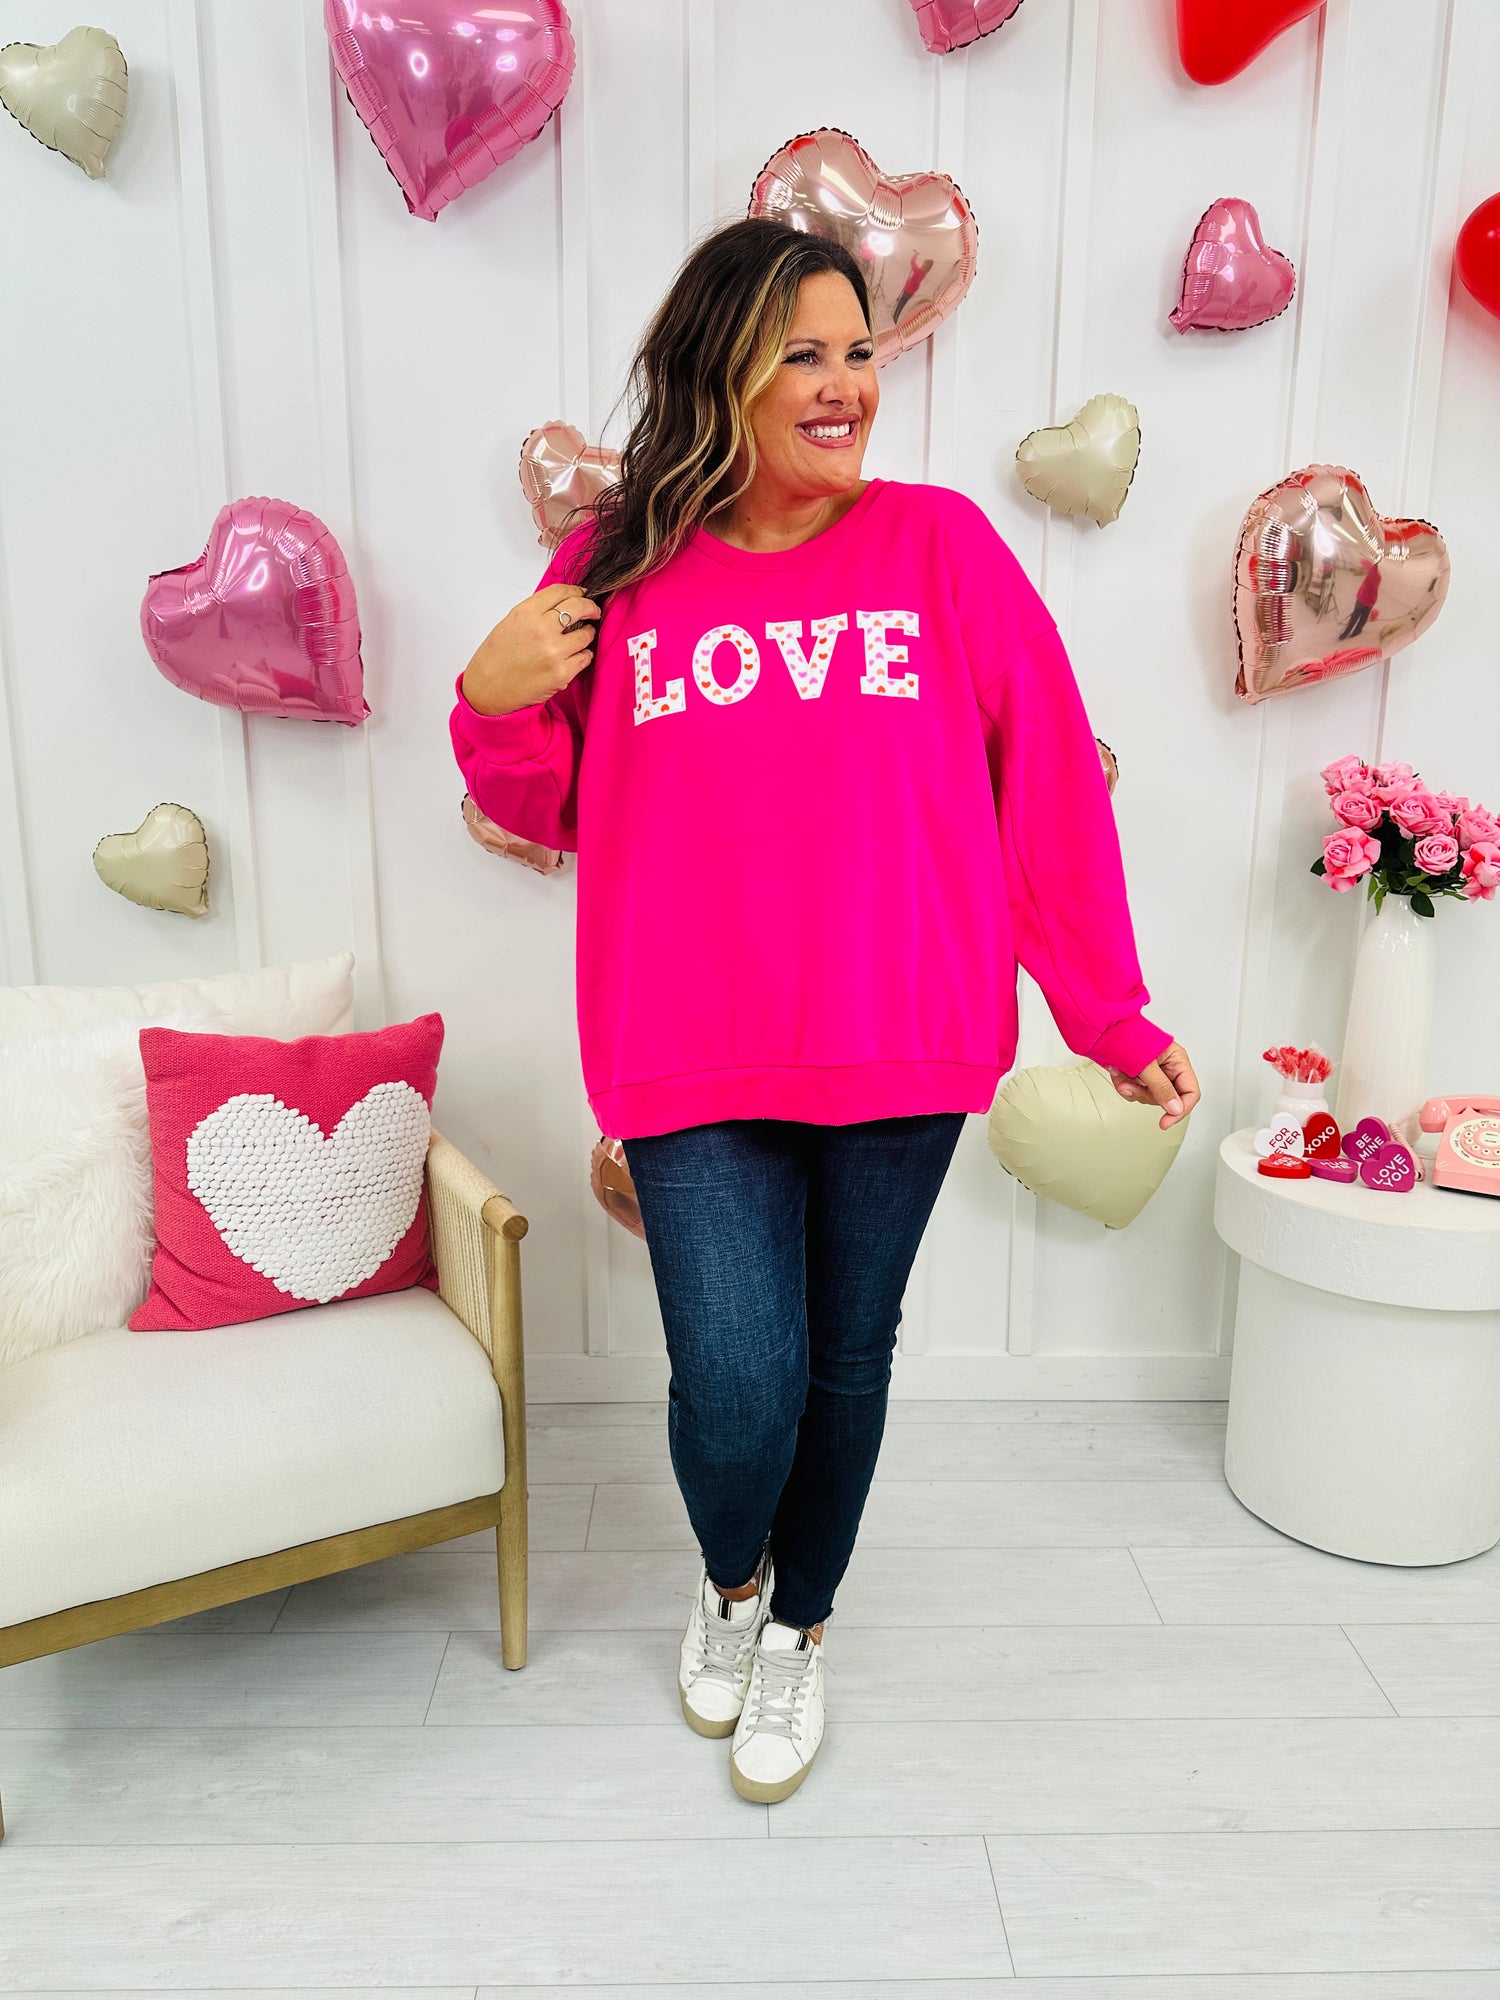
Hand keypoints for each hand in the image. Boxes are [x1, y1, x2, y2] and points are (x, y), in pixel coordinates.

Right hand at [461, 582, 600, 717]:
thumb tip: (562, 604)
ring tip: (580, 637)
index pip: (560, 591)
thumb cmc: (496, 658)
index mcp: (526, 613)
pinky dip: (583, 655)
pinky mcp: (562, 673)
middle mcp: (541, 629)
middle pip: (579, 607)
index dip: (576, 590)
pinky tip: (575, 655)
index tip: (582, 594)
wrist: (488, 689)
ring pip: (586, 635)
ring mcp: (554, 652)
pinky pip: (585, 658)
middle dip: (590, 607)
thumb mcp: (510, 623)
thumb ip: (536, 611)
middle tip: (593, 612)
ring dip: (587, 634)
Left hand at [1108, 1040, 1198, 1130]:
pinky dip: (1123, 1084)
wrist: (1103, 1027)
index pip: (1190, 1093)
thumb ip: (1161, 1087)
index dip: (1180, 1110)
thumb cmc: (1128, 1034)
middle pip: (1166, 1098)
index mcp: (1178, 1061)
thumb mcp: (1147, 1063)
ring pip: (1147, 1096)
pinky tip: (1117, 1072)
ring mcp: (1152, 1072)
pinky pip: (1135, 1090)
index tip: (1165, 1122)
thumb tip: (1175, 1108)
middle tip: (1129, 1085)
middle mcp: (1168, 1068)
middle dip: (1144, 1094)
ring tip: (1120, 1073)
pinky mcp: (1138, 1075)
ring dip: (1130, 1088)